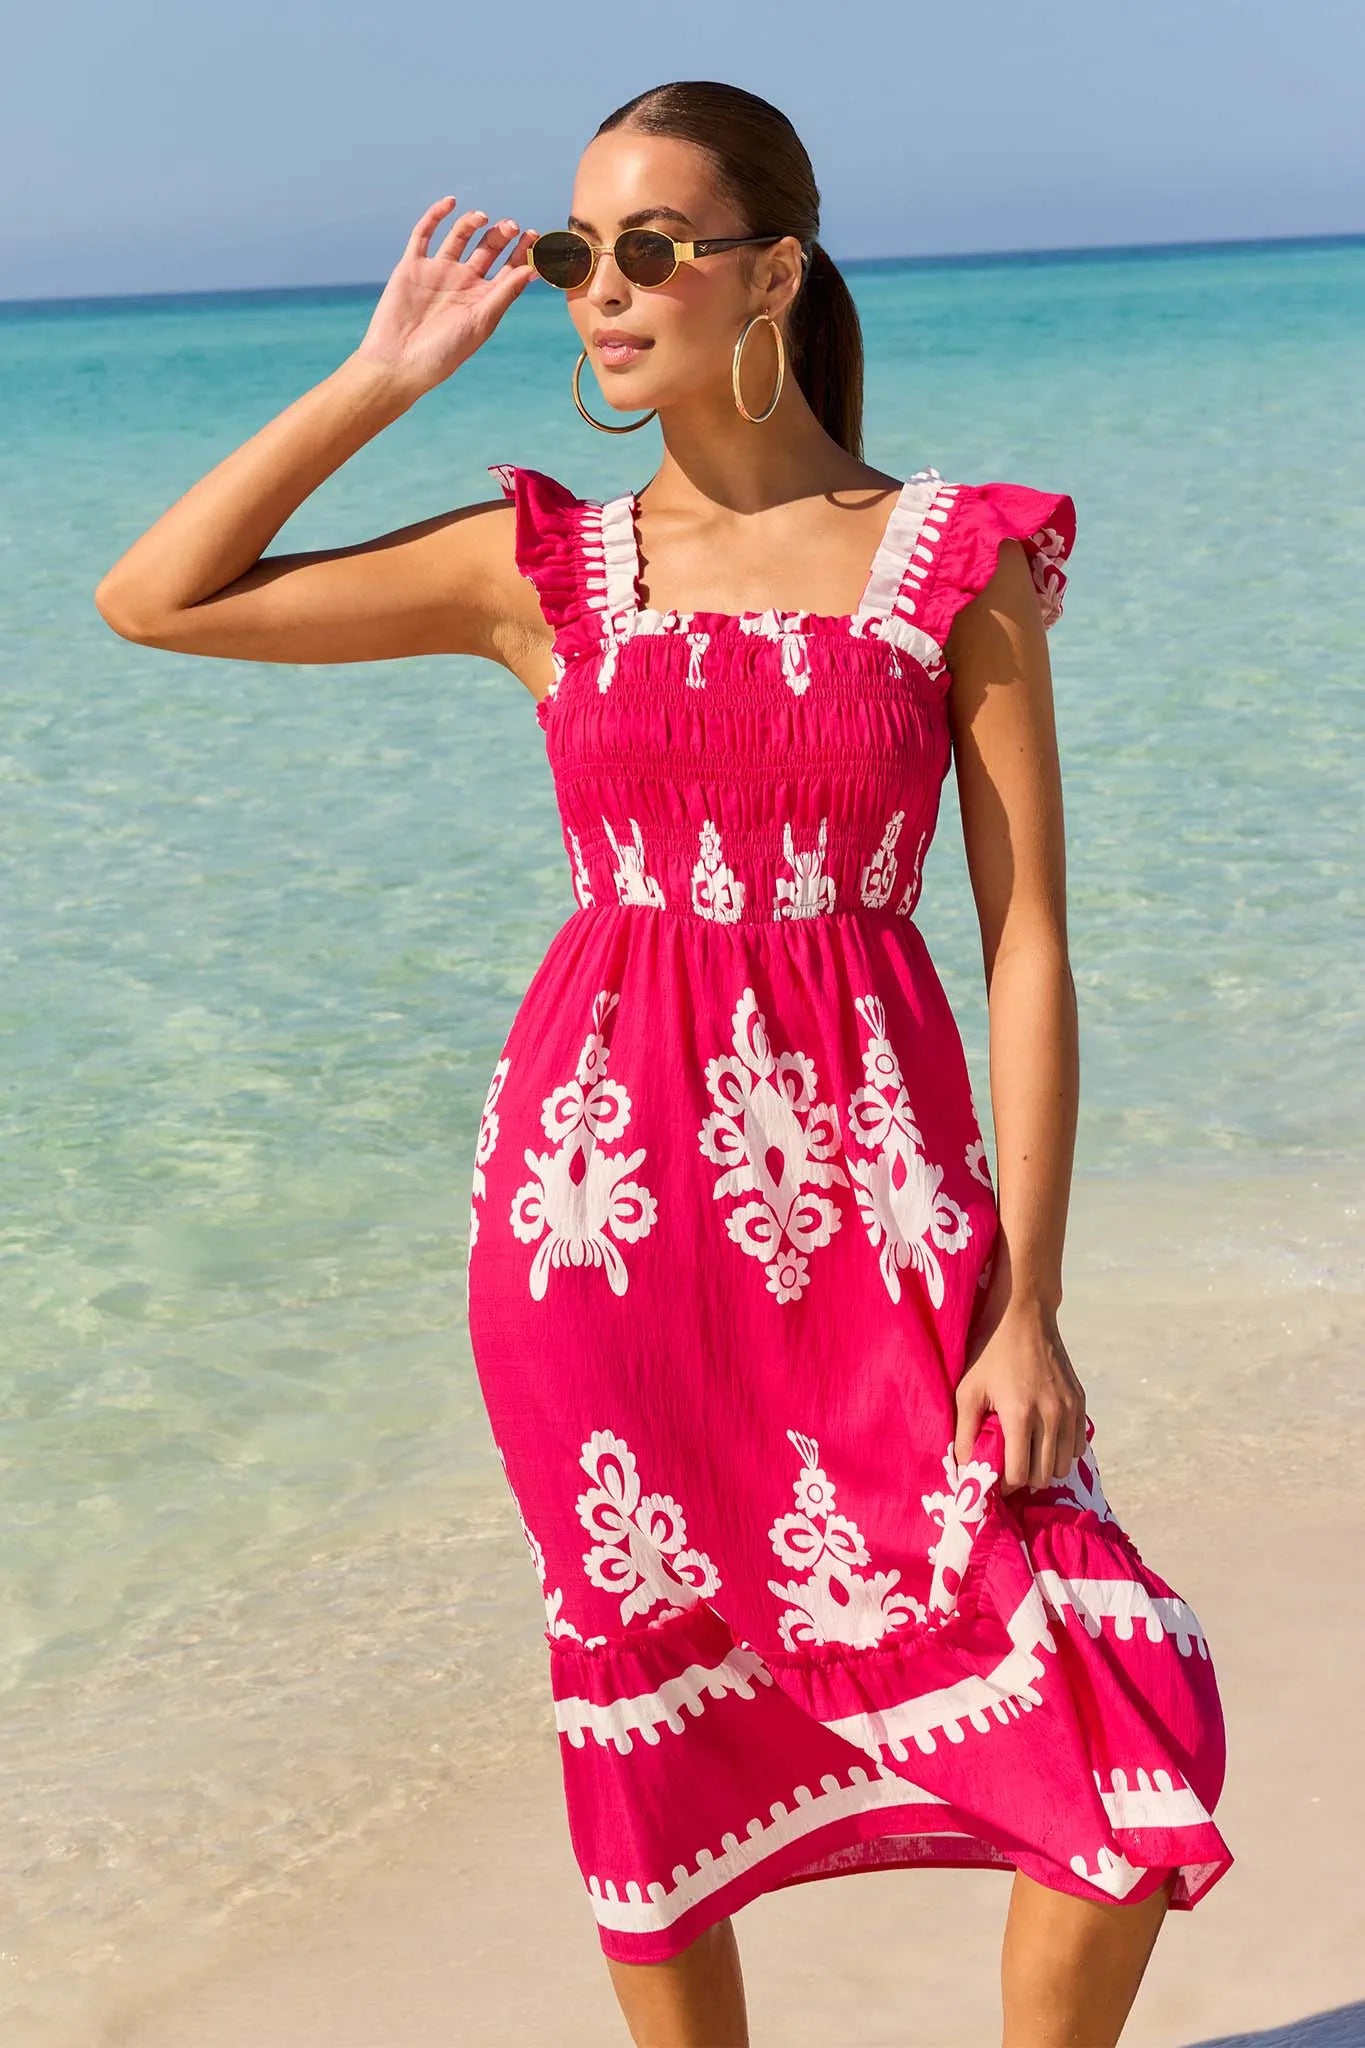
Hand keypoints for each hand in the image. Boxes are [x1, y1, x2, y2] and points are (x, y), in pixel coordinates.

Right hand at [353, 196, 538, 400]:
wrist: (398, 362)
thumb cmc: (443, 352)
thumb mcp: (480, 322)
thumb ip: (504, 294)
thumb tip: (531, 269)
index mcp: (483, 299)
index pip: (508, 269)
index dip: (522, 252)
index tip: (533, 236)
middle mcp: (462, 283)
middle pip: (487, 249)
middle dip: (501, 236)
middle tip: (511, 226)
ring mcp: (437, 272)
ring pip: (459, 237)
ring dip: (473, 223)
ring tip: (484, 218)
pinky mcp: (412, 266)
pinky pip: (424, 234)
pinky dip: (436, 216)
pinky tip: (451, 203)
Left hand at [952, 1291, 1088, 1496]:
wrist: (1024, 1315)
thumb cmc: (989, 1351)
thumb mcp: (967, 1389)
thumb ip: (964, 1432)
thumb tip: (965, 1468)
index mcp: (1020, 1414)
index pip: (1019, 1474)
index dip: (1005, 1484)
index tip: (994, 1480)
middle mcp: (1051, 1416)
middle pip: (1044, 1475)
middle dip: (1025, 1479)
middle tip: (1009, 1469)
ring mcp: (1070, 1409)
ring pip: (1064, 1464)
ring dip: (1045, 1467)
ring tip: (1026, 1455)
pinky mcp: (1080, 1401)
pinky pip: (1077, 1445)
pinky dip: (1062, 1451)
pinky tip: (1044, 1440)